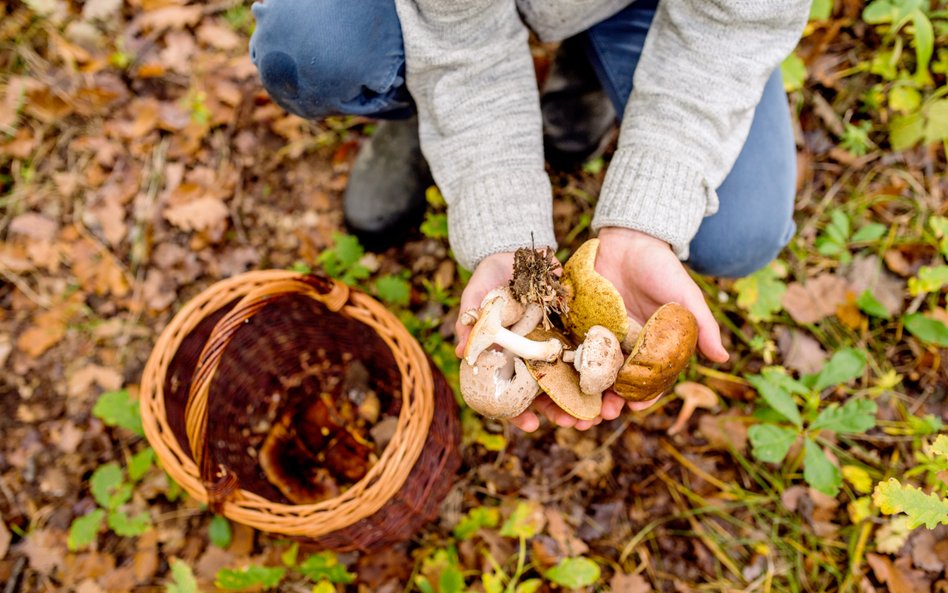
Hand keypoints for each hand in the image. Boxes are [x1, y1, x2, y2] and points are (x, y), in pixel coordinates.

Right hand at [454, 251, 601, 431]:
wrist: (518, 251)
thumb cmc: (490, 278)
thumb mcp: (476, 296)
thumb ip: (470, 321)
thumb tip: (460, 351)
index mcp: (509, 356)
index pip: (512, 394)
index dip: (518, 412)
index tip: (528, 424)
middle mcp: (534, 354)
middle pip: (548, 393)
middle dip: (561, 411)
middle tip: (573, 425)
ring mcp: (556, 342)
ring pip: (573, 377)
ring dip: (587, 396)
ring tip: (601, 412)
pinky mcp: (576, 325)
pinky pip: (591, 348)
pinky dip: (603, 365)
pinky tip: (616, 379)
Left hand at [515, 228, 727, 430]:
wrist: (630, 238)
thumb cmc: (662, 267)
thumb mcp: (685, 295)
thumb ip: (701, 326)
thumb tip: (723, 358)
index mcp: (648, 348)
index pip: (644, 381)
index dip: (640, 397)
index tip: (633, 409)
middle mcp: (621, 347)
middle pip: (611, 384)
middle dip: (603, 403)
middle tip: (596, 417)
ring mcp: (595, 336)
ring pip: (585, 373)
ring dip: (577, 393)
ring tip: (570, 409)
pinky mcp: (573, 322)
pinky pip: (564, 347)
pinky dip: (557, 366)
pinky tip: (549, 379)